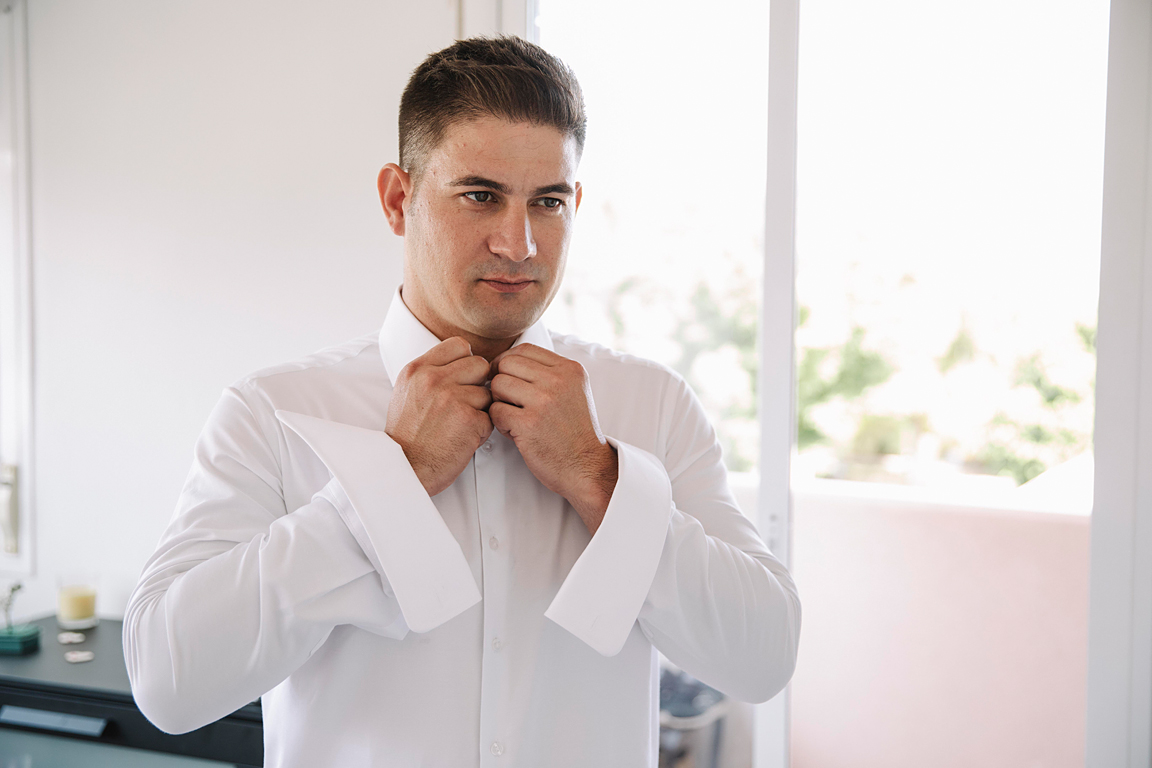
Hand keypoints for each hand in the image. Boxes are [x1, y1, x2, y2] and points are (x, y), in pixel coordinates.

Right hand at [386, 337, 492, 495]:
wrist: (405, 467)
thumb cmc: (407, 434)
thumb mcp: (407, 392)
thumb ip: (431, 372)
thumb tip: (459, 360)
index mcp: (418, 369)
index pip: (459, 345)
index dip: (466, 361)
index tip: (462, 377)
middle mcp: (435, 379)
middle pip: (480, 364)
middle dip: (478, 384)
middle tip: (466, 403)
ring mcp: (453, 398)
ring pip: (487, 392)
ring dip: (481, 409)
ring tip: (460, 424)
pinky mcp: (469, 420)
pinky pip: (491, 417)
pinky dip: (482, 430)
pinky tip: (463, 437)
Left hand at [488, 344, 617, 533]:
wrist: (587, 467)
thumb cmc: (575, 432)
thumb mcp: (574, 391)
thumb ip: (549, 373)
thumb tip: (510, 360)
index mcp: (569, 370)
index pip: (524, 349)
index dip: (508, 362)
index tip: (506, 377)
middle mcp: (558, 381)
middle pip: (506, 363)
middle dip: (500, 381)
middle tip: (508, 400)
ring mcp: (544, 401)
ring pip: (497, 385)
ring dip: (499, 402)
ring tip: (514, 417)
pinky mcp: (529, 423)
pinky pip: (495, 411)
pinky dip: (500, 423)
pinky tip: (515, 432)